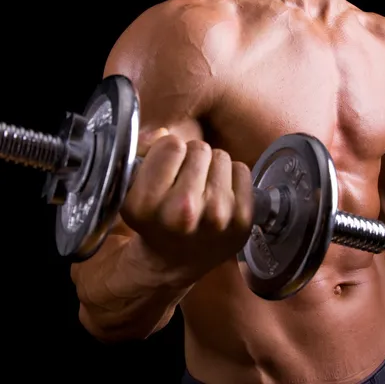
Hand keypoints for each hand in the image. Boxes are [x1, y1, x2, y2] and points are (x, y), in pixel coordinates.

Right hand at [121, 128, 253, 286]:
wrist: (173, 262)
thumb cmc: (153, 218)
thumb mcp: (133, 187)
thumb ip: (142, 151)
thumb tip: (163, 132)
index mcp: (147, 204)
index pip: (171, 145)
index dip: (167, 151)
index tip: (164, 169)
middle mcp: (183, 213)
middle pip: (199, 148)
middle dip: (191, 158)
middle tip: (183, 181)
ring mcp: (216, 217)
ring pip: (221, 156)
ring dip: (211, 168)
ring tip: (200, 189)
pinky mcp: (242, 220)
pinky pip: (242, 170)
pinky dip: (231, 178)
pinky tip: (218, 197)